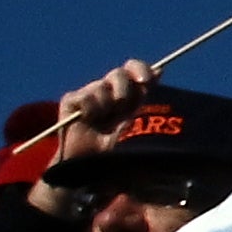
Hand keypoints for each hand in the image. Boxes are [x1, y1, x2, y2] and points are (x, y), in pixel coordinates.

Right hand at [25, 57, 157, 213]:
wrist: (96, 164)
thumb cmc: (123, 147)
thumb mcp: (141, 124)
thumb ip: (149, 98)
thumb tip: (159, 71)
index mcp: (131, 91)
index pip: (134, 67)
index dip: (140, 69)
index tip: (146, 81)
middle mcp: (111, 90)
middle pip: (119, 73)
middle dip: (124, 88)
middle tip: (123, 106)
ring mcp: (91, 94)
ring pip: (100, 86)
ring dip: (106, 104)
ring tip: (104, 122)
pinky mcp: (72, 101)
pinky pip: (83, 96)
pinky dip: (90, 109)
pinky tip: (90, 121)